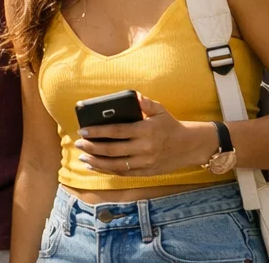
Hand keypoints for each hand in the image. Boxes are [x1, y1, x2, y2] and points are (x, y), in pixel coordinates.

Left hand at [75, 95, 217, 176]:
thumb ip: (145, 103)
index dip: (98, 132)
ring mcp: (146, 162)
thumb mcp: (160, 110)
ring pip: (116, 165)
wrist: (190, 146)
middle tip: (78, 143)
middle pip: (112, 150)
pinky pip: (124, 173)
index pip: (116, 131)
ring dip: (97, 162)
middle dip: (92, 147)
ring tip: (83, 156)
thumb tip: (134, 95)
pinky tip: (96, 166)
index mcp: (145, 131)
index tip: (83, 131)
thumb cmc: (170, 125)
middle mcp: (145, 148)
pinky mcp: (147, 172)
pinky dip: (108, 171)